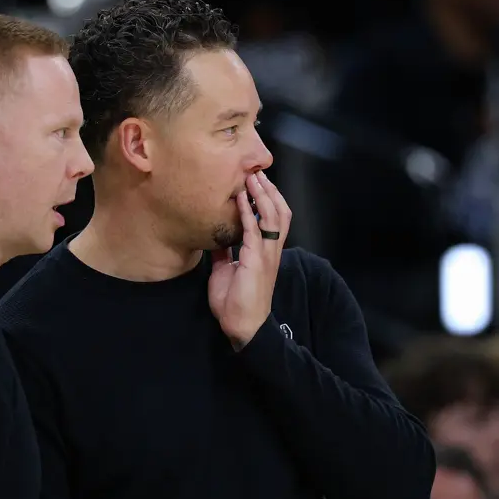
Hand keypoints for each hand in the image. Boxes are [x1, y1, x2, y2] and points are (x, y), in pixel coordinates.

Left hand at [208, 171, 291, 348]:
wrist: (241, 326)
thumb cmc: (235, 302)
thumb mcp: (226, 270)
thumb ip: (225, 253)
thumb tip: (217, 238)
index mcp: (266, 253)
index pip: (274, 219)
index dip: (268, 199)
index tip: (256, 182)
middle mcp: (270, 250)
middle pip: (280, 212)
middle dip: (270, 191)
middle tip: (257, 172)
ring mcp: (266, 254)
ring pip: (273, 216)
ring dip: (262, 194)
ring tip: (252, 177)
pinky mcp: (255, 260)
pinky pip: (255, 229)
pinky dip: (248, 210)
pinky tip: (241, 197)